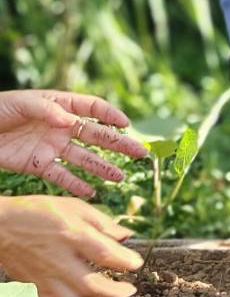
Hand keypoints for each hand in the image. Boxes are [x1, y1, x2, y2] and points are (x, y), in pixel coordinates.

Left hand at [0, 89, 147, 198]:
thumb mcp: (21, 104)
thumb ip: (47, 111)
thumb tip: (70, 121)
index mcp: (60, 106)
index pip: (93, 109)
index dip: (111, 115)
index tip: (126, 125)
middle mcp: (61, 127)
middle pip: (96, 136)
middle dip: (119, 144)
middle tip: (140, 153)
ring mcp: (51, 147)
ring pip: (83, 159)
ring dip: (102, 168)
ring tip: (121, 177)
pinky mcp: (37, 165)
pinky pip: (60, 176)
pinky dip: (75, 185)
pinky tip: (91, 192)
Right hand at [0, 195, 142, 296]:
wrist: (1, 226)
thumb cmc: (40, 212)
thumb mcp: (75, 207)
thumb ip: (103, 222)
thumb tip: (127, 236)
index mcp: (73, 235)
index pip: (104, 254)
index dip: (125, 262)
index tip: (137, 264)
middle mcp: (60, 259)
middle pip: (91, 286)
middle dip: (115, 293)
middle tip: (130, 290)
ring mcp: (46, 276)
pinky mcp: (36, 286)